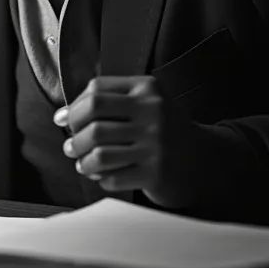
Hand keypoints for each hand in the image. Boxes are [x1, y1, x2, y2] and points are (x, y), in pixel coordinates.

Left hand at [53, 76, 202, 209]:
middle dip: (75, 136)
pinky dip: (101, 179)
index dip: (73, 106)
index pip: (96, 90)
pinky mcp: (157, 173)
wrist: (206, 160)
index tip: (64, 120)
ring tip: (82, 163)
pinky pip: (113, 177)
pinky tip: (102, 176)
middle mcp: (153, 112)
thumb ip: (108, 101)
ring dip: (83, 161)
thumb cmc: (164, 129)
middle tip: (71, 146)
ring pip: (99, 152)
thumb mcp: (146, 102)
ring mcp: (156, 143)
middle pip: (93, 121)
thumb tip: (61, 115)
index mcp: (147, 88)